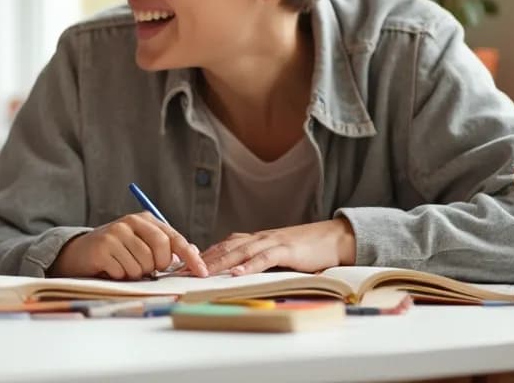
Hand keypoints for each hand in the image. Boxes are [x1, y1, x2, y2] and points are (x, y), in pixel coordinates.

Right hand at [48, 213, 208, 279]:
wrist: (79, 252)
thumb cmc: (116, 250)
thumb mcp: (142, 244)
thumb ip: (166, 246)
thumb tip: (193, 251)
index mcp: (145, 219)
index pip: (174, 237)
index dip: (190, 257)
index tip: (202, 272)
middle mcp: (130, 222)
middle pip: (161, 249)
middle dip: (158, 265)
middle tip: (148, 268)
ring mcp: (115, 233)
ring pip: (143, 264)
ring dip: (136, 272)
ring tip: (125, 266)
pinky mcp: (103, 247)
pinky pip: (125, 271)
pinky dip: (122, 275)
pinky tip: (112, 268)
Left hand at [197, 218, 356, 275]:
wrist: (332, 238)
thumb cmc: (303, 250)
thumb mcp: (273, 256)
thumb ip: (254, 261)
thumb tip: (232, 276)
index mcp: (252, 240)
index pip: (220, 247)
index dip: (201, 256)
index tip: (181, 267)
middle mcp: (258, 238)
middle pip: (224, 249)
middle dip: (202, 260)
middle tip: (182, 271)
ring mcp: (271, 242)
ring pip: (240, 252)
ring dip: (219, 263)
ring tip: (203, 273)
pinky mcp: (287, 250)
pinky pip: (265, 258)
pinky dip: (250, 266)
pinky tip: (237, 273)